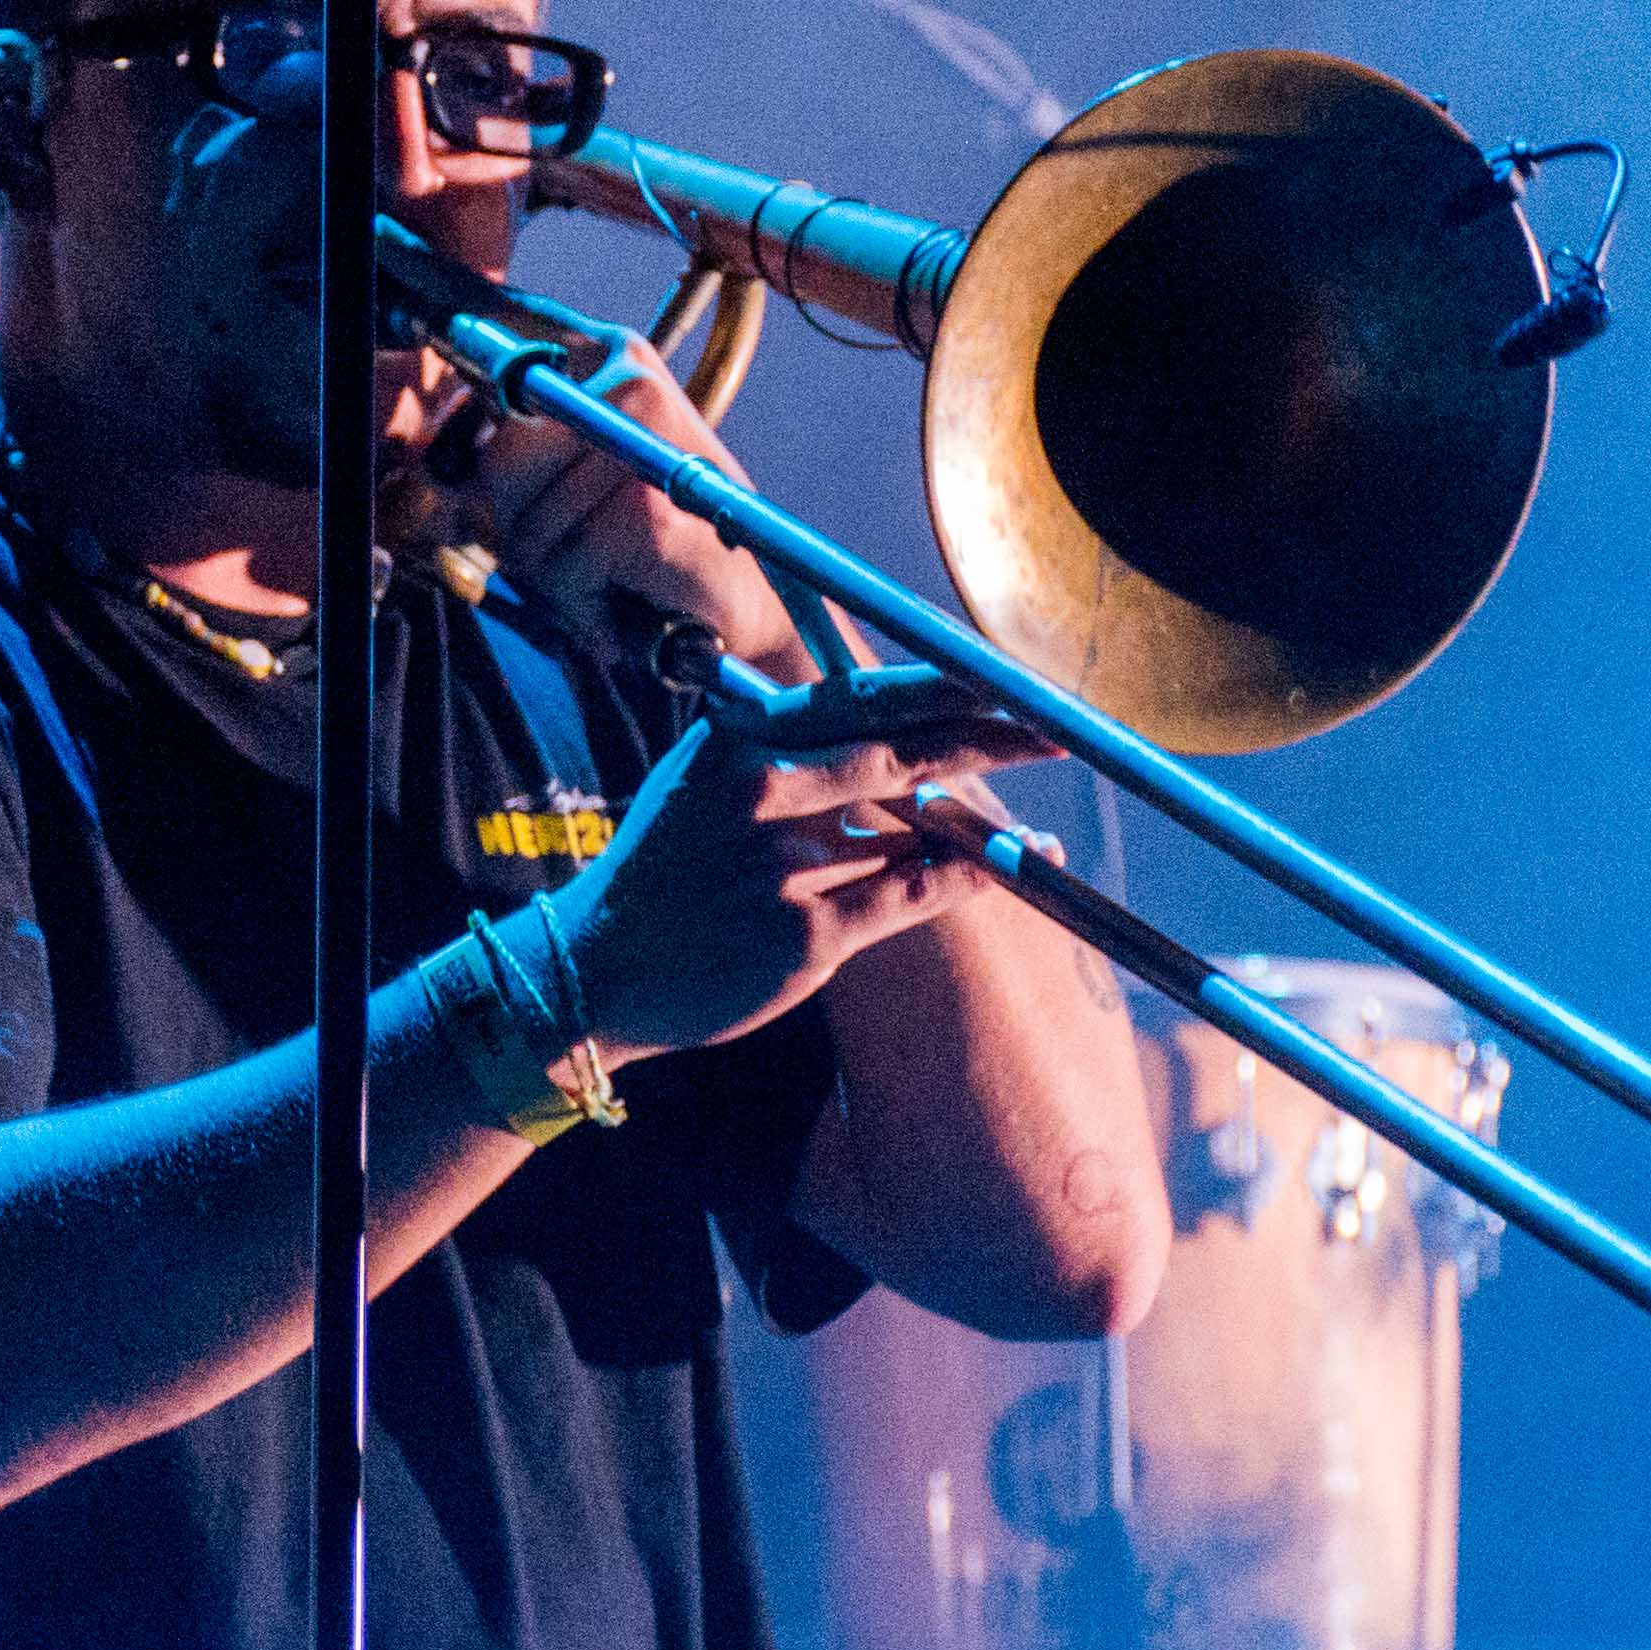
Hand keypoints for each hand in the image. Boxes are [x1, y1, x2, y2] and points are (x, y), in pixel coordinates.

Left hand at [449, 337, 805, 674]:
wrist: (746, 601)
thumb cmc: (646, 539)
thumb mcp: (575, 471)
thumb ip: (518, 437)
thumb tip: (445, 425)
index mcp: (607, 350)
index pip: (499, 347)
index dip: (469, 400)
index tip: (479, 451)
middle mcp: (627, 373)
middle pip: (500, 458)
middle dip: (514, 524)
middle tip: (562, 550)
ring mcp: (645, 435)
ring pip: (528, 520)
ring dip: (553, 572)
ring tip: (604, 573)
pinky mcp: (651, 505)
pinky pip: (567, 561)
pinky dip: (582, 599)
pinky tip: (620, 596)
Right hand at [554, 705, 1043, 1059]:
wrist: (594, 969)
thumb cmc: (665, 872)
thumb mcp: (705, 780)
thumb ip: (782, 745)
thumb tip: (886, 719)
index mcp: (740, 737)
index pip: (864, 695)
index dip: (945, 687)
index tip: (1005, 680)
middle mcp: (762, 787)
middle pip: (903, 747)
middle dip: (990, 738)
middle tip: (1056, 733)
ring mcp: (782, 862)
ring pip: (916, 823)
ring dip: (990, 820)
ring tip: (1046, 825)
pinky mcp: (804, 934)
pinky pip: (909, 896)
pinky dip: (966, 878)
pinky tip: (1012, 867)